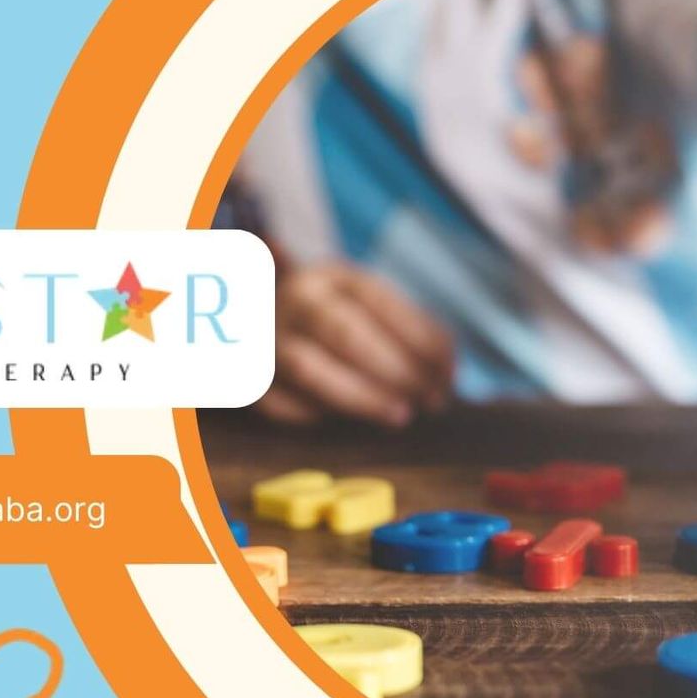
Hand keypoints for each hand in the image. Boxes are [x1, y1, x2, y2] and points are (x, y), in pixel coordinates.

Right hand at [257, 263, 455, 427]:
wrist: (256, 319)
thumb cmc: (332, 319)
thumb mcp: (367, 307)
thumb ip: (409, 332)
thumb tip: (448, 371)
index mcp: (333, 276)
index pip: (380, 302)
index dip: (421, 339)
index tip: (450, 374)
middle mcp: (295, 300)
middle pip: (345, 333)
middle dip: (396, 371)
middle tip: (431, 401)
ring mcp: (265, 336)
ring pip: (309, 368)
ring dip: (361, 396)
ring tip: (400, 415)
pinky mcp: (246, 375)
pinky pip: (280, 400)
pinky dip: (315, 414)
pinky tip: (347, 421)